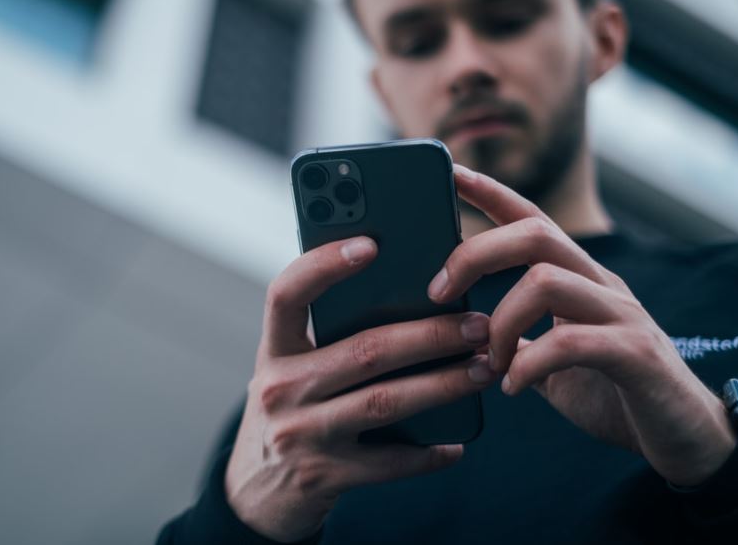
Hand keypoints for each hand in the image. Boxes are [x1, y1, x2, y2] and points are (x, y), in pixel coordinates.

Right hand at [226, 237, 494, 541]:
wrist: (254, 494)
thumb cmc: (290, 411)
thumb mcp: (291, 369)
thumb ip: (327, 338)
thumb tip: (410, 299)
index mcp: (273, 350)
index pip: (286, 293)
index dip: (324, 265)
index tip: (371, 243)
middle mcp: (280, 388)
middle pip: (364, 350)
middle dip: (430, 334)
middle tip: (477, 324)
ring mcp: (301, 435)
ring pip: (385, 401)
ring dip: (443, 384)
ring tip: (482, 369)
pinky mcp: (324, 476)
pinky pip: (389, 462)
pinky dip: (428, 452)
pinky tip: (457, 442)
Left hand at [428, 165, 735, 486]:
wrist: (687, 440)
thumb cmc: (615, 395)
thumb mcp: (554, 362)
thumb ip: (519, 341)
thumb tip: (467, 334)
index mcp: (579, 280)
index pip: (531, 219)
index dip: (491, 192)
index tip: (450, 172)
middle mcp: (602, 285)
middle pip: (534, 234)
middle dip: (475, 254)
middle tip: (437, 292)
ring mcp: (622, 315)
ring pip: (546, 280)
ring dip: (500, 322)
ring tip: (488, 361)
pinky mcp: (637, 354)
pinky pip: (570, 342)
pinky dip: (529, 365)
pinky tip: (513, 387)